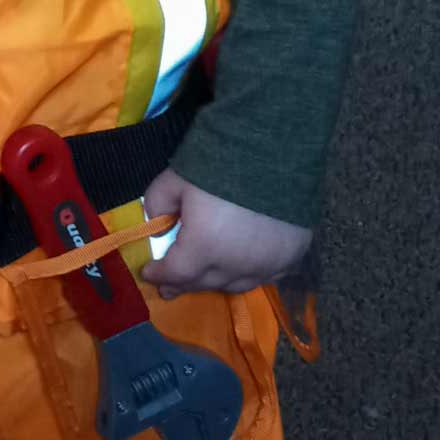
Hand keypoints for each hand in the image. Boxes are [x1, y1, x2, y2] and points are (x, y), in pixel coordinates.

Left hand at [139, 169, 312, 298]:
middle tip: (170, 288)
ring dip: (215, 282)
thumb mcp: (176, 178)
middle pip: (204, 282)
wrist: (280, 150)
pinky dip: (248, 274)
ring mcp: (267, 264)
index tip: (148, 272)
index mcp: (205, 248)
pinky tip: (242, 270)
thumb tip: (160, 226)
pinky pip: (266, 276)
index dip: (159, 274)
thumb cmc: (222, 163)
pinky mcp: (291, 256)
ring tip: (204, 280)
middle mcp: (236, 265)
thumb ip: (158, 203)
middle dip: (183, 284)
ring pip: (235, 284)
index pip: (176, 272)